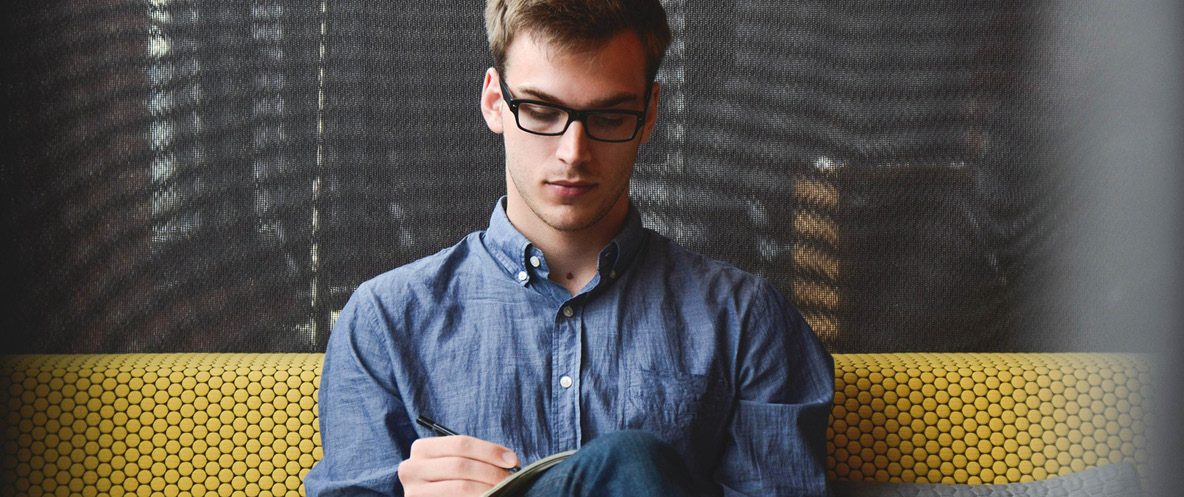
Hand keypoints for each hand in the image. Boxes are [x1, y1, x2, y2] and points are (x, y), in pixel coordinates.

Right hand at [398, 435, 520, 496]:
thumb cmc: (446, 480)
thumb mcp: (452, 463)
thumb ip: (473, 457)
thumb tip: (509, 461)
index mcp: (422, 448)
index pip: (461, 443)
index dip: (490, 450)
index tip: (512, 460)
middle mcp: (411, 468)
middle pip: (461, 465)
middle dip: (491, 471)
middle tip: (510, 478)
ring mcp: (414, 491)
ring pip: (461, 487)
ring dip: (488, 488)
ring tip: (503, 489)